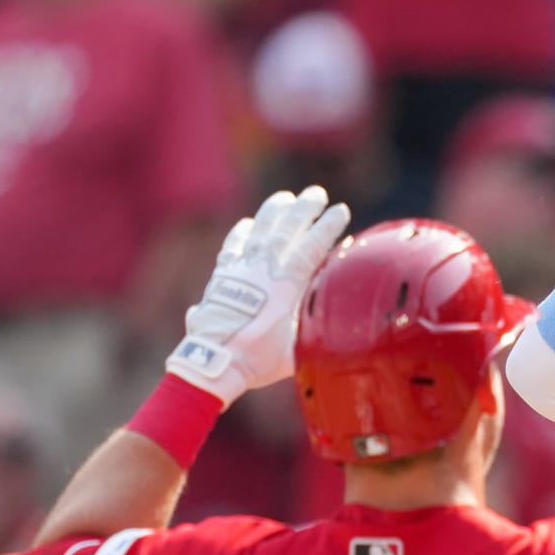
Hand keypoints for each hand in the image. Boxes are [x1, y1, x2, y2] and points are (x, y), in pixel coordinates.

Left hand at [166, 187, 350, 407]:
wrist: (214, 362)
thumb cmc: (259, 360)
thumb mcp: (298, 349)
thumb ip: (314, 329)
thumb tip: (334, 321)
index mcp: (286, 287)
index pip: (311, 248)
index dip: (327, 227)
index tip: (341, 209)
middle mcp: (263, 271)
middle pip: (286, 231)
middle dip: (304, 209)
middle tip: (317, 192)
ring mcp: (240, 271)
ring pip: (259, 232)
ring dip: (273, 212)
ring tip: (285, 197)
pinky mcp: (222, 278)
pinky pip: (233, 248)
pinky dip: (241, 234)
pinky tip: (248, 224)